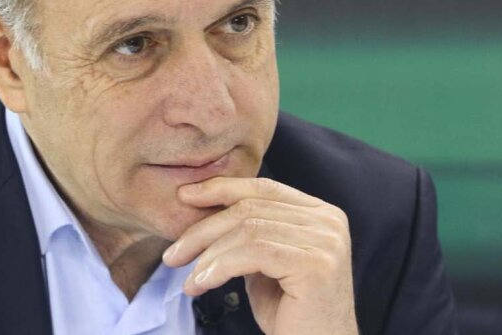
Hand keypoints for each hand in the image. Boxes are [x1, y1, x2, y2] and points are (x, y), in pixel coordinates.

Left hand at [162, 177, 357, 334]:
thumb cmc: (290, 313)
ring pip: (248, 230)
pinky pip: (253, 253)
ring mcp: (325, 241)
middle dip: (203, 229)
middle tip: (173, 254)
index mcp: (321, 213)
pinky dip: (219, 267)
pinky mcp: (315, 264)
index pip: (264, 188)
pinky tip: (203, 284)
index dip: (220, 188)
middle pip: (251, 208)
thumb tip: (204, 209)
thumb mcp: (265, 263)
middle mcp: (329, 221)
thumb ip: (249, 234)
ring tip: (189, 279)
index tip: (184, 197)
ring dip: (208, 255)